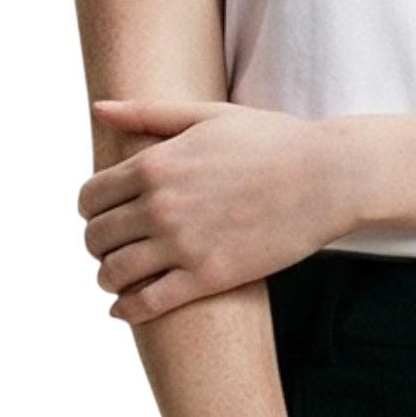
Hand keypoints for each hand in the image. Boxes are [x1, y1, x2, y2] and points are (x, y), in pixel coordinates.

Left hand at [81, 97, 359, 321]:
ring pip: (112, 273)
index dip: (91, 210)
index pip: (89, 198)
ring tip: (120, 277)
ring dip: (108, 278)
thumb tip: (98, 107)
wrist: (326, 177)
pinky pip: (146, 304)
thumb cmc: (272, 141)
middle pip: (95, 237)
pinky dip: (127, 309)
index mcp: (154, 164)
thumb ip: (147, 113)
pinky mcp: (207, 277)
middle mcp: (160, 205)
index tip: (106, 215)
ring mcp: (182, 244)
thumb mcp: (207, 115)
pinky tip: (127, 307)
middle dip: (98, 244)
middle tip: (114, 247)